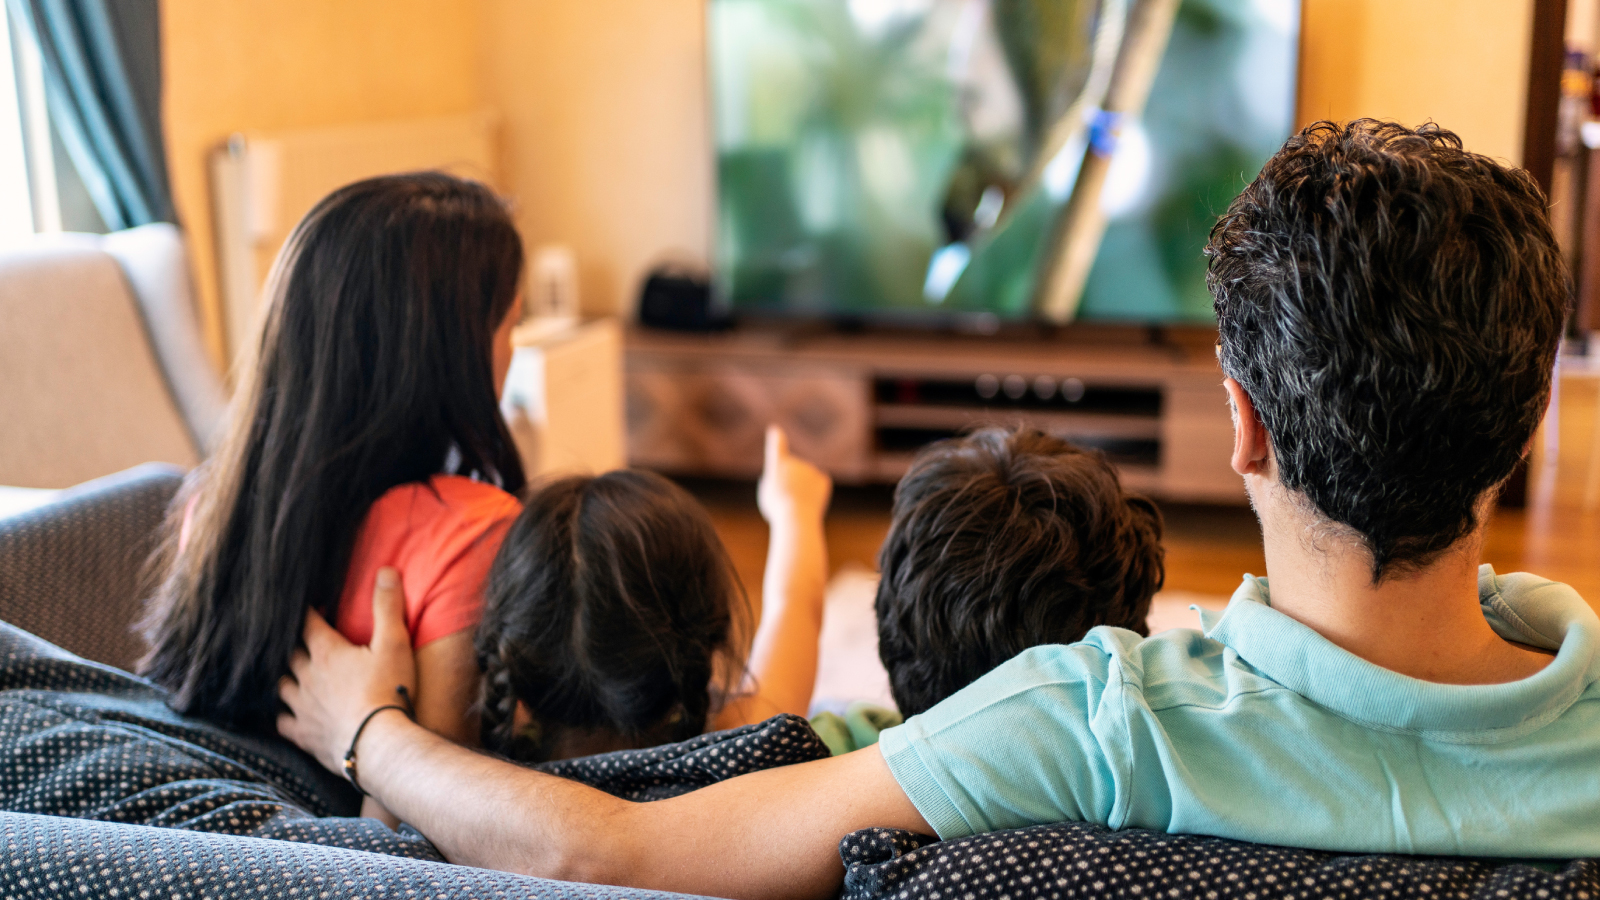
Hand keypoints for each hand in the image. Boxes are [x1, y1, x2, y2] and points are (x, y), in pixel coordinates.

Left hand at [278, 567, 417, 773]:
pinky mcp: (303, 734)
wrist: (379, 743)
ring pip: (280, 686)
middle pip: (289, 654)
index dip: (308, 613)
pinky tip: (286, 715)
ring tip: (289, 674)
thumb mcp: (394, 643)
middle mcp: (306, 676)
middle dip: (293, 645)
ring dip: (284, 678)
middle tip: (299, 640)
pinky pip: (282, 722)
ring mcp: (302, 707)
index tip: (310, 607)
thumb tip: (385, 570)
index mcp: (326, 652)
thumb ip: (388, 606)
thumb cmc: (388, 691)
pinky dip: (282, 716)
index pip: (308, 624)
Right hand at [757, 425, 831, 529]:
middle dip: (790, 486)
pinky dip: (815, 495)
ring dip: (802, 493)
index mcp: (778, 464)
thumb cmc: (778, 508)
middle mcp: (795, 462)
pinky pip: (818, 486)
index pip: (777, 447)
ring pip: (806, 482)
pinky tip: (811, 501)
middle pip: (792, 475)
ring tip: (797, 505)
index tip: (775, 429)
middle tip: (786, 501)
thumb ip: (776, 484)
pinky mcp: (823, 479)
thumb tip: (789, 481)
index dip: (776, 439)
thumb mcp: (768, 497)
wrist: (796, 515)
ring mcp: (811, 469)